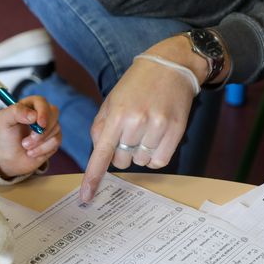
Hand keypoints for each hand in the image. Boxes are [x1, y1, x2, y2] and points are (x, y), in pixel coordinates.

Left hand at [0, 95, 60, 177]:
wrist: (10, 158)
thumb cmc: (7, 137)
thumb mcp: (4, 121)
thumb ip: (15, 112)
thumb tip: (33, 115)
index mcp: (30, 104)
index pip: (41, 102)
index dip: (43, 112)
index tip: (40, 124)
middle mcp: (42, 113)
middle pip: (54, 113)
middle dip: (42, 130)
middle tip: (26, 142)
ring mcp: (50, 125)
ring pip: (56, 129)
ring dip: (39, 142)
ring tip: (25, 146)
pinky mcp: (55, 138)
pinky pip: (56, 141)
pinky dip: (42, 149)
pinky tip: (32, 152)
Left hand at [80, 35, 210, 201]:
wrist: (170, 66)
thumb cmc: (136, 85)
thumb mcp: (111, 102)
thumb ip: (100, 129)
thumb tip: (101, 156)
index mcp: (116, 115)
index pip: (101, 154)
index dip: (93, 178)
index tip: (87, 197)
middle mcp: (137, 122)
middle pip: (122, 161)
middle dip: (122, 152)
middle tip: (129, 132)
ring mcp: (158, 127)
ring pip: (141, 162)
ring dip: (140, 152)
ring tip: (145, 129)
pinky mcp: (176, 131)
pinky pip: (160, 161)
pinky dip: (155, 156)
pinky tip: (155, 138)